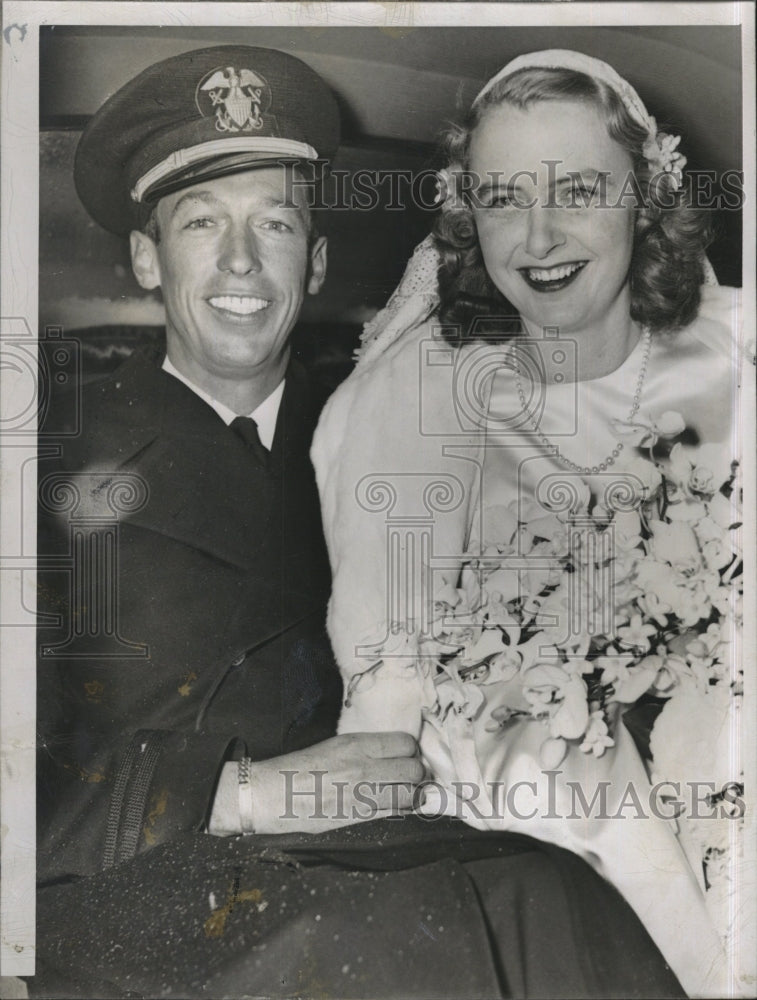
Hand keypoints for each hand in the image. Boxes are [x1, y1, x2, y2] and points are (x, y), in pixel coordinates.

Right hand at [208, 731, 423, 835]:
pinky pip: (395, 813)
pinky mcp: (358, 817)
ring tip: (410, 795)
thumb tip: (391, 755)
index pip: (405, 743)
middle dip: (417, 773)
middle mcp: (363, 766)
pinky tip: (398, 808)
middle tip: (412, 777)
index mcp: (356, 744)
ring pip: (410, 793)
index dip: (410, 750)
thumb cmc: (299, 768)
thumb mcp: (334, 746)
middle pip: (414, 768)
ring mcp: (362, 793)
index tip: (406, 756)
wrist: (272, 793)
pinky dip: (403, 811)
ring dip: (414, 794)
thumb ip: (364, 750)